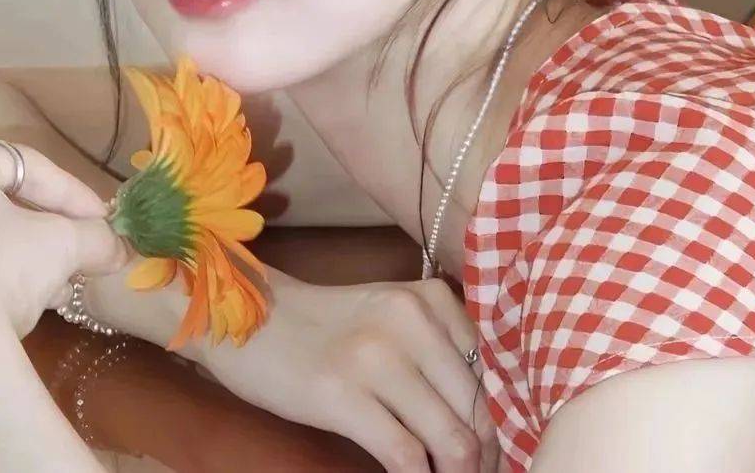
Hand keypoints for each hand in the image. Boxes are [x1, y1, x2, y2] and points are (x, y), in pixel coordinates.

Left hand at [0, 141, 128, 391]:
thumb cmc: (0, 270)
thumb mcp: (63, 244)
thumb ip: (95, 237)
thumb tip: (119, 249)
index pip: (24, 165)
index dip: (71, 192)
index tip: (102, 220)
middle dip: (44, 227)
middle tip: (79, 247)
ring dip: (19, 256)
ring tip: (57, 285)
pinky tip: (17, 308)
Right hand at [196, 267, 500, 472]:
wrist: (253, 319)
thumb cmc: (328, 324)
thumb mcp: (392, 315)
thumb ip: (438, 347)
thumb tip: (485, 415)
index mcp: (430, 298)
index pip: (492, 369)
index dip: (501, 418)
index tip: (497, 448)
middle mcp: (411, 319)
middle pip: (477, 409)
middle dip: (483, 456)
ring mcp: (375, 356)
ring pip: (451, 438)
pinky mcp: (342, 395)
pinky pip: (404, 456)